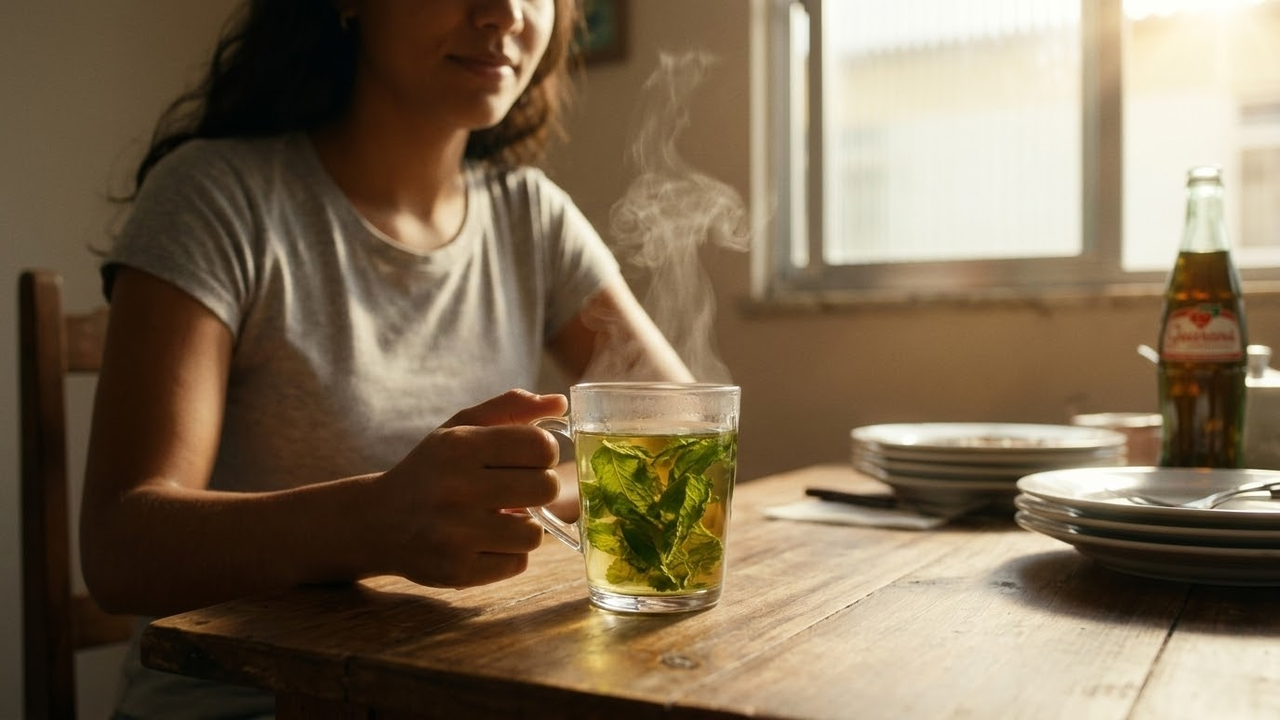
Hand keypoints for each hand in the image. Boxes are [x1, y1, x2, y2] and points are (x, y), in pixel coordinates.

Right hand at [375, 389, 567, 587]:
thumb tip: (560, 403)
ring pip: (535, 533)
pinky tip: (486, 543)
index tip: (528, 460)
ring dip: (524, 527)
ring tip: (500, 519)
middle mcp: (456, 488)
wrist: (377, 521)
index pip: (540, 446)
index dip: (543, 453)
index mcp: (460, 446)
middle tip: (517, 490)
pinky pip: (517, 564)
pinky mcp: (456, 571)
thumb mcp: (460, 428)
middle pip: (545, 488)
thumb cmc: (432, 469)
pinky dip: (508, 554)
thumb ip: (511, 408)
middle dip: (538, 489)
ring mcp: (454, 534)